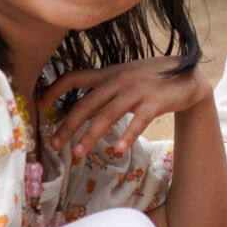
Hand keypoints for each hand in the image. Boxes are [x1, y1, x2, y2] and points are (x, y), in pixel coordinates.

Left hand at [40, 58, 212, 162]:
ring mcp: (136, 91)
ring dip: (91, 135)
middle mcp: (118, 80)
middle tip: (55, 143)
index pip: (74, 77)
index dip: (54, 89)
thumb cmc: (152, 79)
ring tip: (79, 152)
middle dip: (69, 125)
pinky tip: (117, 149)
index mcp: (108, 74)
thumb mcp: (125, 76)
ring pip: (107, 115)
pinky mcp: (154, 102)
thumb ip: (104, 88)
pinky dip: (127, 135)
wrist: (187, 76)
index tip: (38, 104)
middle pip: (86, 103)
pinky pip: (137, 121)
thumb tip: (81, 107)